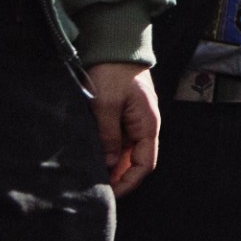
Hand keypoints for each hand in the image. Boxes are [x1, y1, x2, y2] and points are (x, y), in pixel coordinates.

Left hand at [86, 61, 158, 195]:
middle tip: (95, 186)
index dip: (129, 182)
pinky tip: (95, 155)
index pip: (145, 164)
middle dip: (119, 176)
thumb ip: (109, 136)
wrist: (116, 47)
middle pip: (137, 161)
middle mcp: (146, 125)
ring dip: (113, 165)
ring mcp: (136, 120)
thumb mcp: (106, 105)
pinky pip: (121, 140)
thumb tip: (110, 163)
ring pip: (128, 152)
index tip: (110, 193)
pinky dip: (110, 151)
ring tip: (92, 173)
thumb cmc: (113, 73)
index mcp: (148, 124)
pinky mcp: (126, 115)